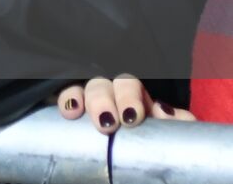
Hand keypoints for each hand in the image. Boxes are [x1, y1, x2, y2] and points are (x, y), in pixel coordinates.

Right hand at [56, 75, 195, 132]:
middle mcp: (108, 90)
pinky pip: (59, 95)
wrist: (133, 153)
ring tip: (75, 113)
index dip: (128, 95)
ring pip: (79, 87)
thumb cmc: (149, 134)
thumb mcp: (168, 127)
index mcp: (132, 93)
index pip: (128, 82)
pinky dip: (62, 99)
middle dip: (102, 101)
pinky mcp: (68, 105)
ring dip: (76, 97)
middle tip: (108, 123)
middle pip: (100, 83)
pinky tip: (66, 110)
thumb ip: (177, 119)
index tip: (132, 116)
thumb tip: (169, 114)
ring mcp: (86, 97)